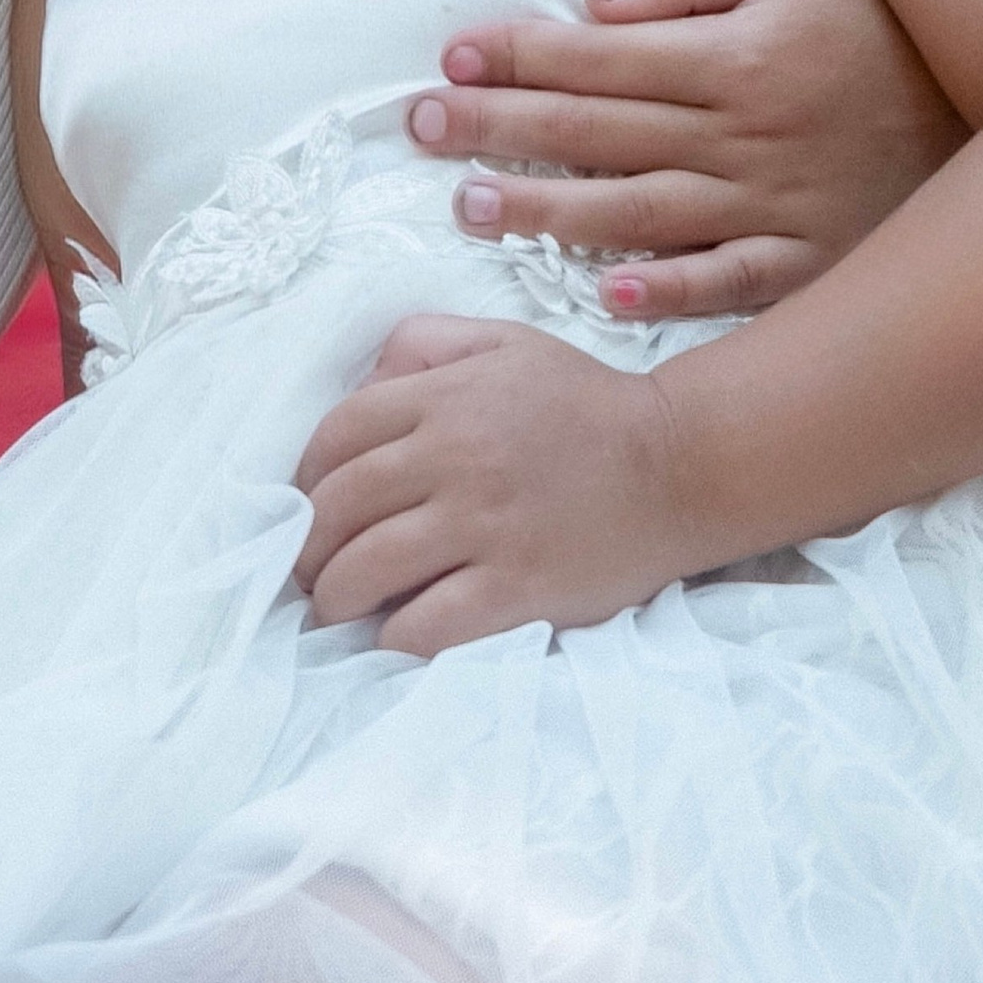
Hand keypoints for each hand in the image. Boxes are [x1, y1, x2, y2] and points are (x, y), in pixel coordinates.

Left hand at [292, 314, 693, 652]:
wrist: (681, 464)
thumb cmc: (585, 404)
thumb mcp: (504, 343)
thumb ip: (426, 344)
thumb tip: (360, 382)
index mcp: (446, 398)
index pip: (337, 435)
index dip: (303, 475)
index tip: (301, 505)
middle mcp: (455, 458)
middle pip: (340, 507)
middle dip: (306, 546)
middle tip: (302, 570)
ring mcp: (486, 526)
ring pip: (370, 567)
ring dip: (334, 597)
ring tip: (332, 610)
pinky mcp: (518, 588)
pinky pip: (428, 624)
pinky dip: (394, 638)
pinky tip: (388, 639)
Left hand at [409, 0, 963, 322]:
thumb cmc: (888, 19)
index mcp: (734, 56)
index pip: (595, 55)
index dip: (514, 54)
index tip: (447, 57)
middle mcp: (741, 137)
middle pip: (592, 132)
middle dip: (496, 128)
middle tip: (418, 126)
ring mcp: (773, 208)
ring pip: (634, 213)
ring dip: (544, 211)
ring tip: (469, 205)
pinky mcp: (807, 263)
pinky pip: (724, 285)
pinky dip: (664, 293)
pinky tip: (602, 297)